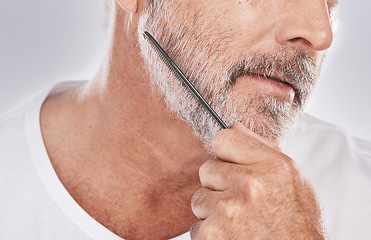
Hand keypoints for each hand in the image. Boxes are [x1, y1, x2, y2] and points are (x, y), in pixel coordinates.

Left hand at [190, 122, 323, 239]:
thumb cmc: (297, 225)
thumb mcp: (293, 180)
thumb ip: (262, 148)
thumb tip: (234, 124)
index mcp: (271, 166)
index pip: (223, 139)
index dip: (225, 155)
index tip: (232, 166)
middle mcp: (249, 183)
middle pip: (207, 169)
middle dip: (218, 184)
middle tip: (239, 201)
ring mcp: (228, 209)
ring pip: (199, 198)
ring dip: (213, 211)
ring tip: (238, 222)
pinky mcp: (212, 233)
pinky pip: (196, 225)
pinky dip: (210, 234)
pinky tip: (232, 237)